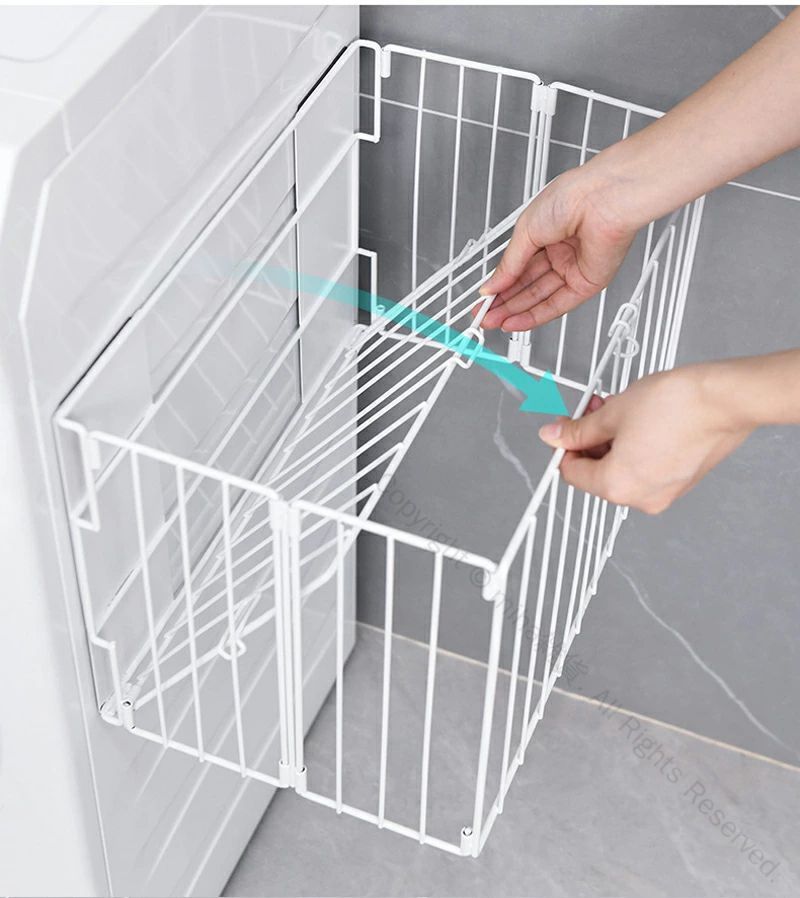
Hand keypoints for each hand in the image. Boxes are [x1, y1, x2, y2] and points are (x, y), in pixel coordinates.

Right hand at [474, 165, 636, 331]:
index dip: (498, 284)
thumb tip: (492, 285)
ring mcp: (573, 269)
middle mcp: (560, 252)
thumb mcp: (526, 231)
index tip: (482, 299)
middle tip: (483, 315)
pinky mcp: (587, 283)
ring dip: (515, 312)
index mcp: (545, 233)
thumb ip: (509, 264)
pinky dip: (535, 316)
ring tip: (494, 321)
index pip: (517, 267)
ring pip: (540, 298)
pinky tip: (516, 322)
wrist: (603, 199)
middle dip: (504, 302)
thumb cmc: (573, 197)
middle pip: (527, 286)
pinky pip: (558, 305)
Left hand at [537, 365, 753, 513]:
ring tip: (616, 409)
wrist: (724, 400)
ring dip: (612, 441)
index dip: (565, 446)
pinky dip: (635, 447)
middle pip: (597, 474)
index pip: (572, 473)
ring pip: (622, 469)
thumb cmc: (677, 405)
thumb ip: (579, 429)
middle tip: (591, 412)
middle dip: (591, 441)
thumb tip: (556, 435)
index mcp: (617, 486)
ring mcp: (664, 492)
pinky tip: (637, 421)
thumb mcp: (612, 412)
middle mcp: (641, 497)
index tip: (565, 428)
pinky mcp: (681, 481)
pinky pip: (645, 468)